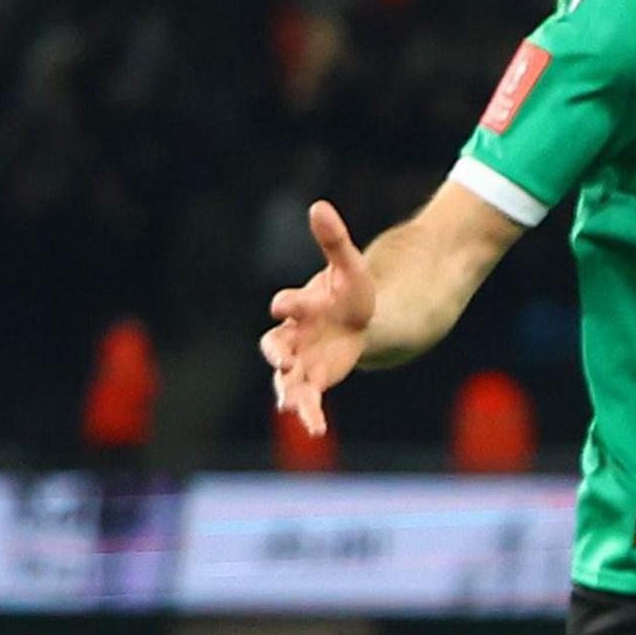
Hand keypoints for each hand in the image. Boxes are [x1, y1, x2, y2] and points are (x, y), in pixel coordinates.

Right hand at [261, 200, 375, 436]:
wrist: (360, 318)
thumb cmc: (348, 291)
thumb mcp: (348, 265)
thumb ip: (333, 239)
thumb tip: (319, 205)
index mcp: (299, 306)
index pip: (287, 305)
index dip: (287, 303)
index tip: (283, 304)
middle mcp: (293, 336)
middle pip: (275, 346)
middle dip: (276, 353)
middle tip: (281, 360)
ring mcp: (301, 361)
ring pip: (286, 380)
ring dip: (288, 392)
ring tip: (292, 407)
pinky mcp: (315, 380)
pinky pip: (307, 399)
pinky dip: (310, 413)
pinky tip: (316, 429)